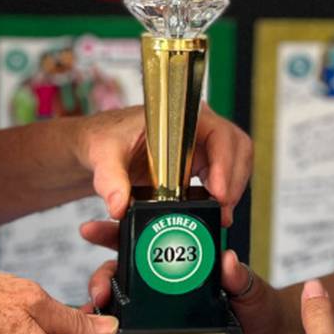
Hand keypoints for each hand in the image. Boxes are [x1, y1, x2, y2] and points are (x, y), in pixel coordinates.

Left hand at [77, 103, 251, 224]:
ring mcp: (198, 148)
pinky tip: (212, 214)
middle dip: (235, 180)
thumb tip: (120, 206)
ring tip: (220, 216)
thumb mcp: (103, 154)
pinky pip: (220, 179)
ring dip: (232, 190)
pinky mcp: (195, 166)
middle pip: (236, 148)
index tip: (219, 191)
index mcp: (180, 117)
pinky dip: (222, 196)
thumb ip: (110, 179)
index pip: (219, 133)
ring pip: (234, 164)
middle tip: (223, 210)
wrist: (98, 144)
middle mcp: (195, 129)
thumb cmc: (104, 137)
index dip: (225, 162)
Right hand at [80, 235, 300, 333]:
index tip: (95, 227)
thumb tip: (228, 260)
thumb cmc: (259, 311)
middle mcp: (164, 287)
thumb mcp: (250, 287)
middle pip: (122, 275)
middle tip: (100, 290)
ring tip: (91, 313)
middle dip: (102, 277)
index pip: (143, 241)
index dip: (117, 231)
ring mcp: (159, 316)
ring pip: (118, 308)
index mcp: (182, 263)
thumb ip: (238, 275)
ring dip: (99, 310)